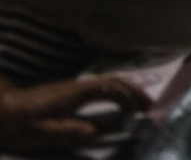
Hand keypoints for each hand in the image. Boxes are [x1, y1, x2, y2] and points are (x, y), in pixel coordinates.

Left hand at [0, 76, 149, 152]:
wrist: (1, 109)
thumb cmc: (19, 122)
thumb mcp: (40, 132)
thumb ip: (67, 131)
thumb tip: (95, 132)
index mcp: (75, 93)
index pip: (111, 86)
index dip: (132, 93)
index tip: (146, 105)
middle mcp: (78, 86)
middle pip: (114, 82)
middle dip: (135, 92)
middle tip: (150, 107)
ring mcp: (74, 89)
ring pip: (108, 84)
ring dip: (126, 93)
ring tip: (139, 108)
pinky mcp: (70, 94)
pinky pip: (100, 90)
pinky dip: (115, 96)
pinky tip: (118, 108)